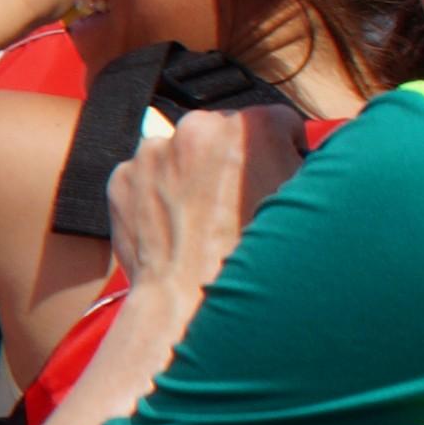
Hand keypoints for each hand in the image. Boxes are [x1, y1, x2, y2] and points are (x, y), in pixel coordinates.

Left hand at [106, 104, 303, 309]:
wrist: (190, 301)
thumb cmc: (253, 258)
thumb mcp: (300, 204)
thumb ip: (302, 168)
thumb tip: (300, 157)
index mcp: (250, 127)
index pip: (277, 123)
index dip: (283, 151)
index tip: (277, 173)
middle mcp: (197, 127)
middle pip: (222, 134)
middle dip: (230, 160)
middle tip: (237, 203)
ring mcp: (152, 152)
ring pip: (179, 155)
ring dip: (190, 175)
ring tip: (202, 220)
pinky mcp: (122, 178)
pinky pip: (145, 178)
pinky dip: (156, 195)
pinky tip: (173, 226)